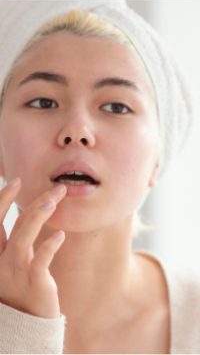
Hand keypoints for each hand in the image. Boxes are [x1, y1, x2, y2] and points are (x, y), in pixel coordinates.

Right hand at [0, 178, 66, 317]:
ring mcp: (15, 273)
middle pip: (10, 223)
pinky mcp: (33, 284)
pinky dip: (49, 246)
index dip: (2, 199)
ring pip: (23, 238)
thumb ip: (19, 242)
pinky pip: (40, 262)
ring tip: (55, 200)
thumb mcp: (15, 265)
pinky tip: (60, 235)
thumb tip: (31, 216)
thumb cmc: (23, 291)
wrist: (27, 327)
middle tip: (53, 188)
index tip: (16, 181)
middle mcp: (0, 261)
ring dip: (39, 215)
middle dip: (28, 201)